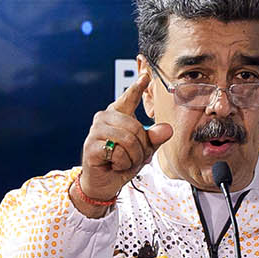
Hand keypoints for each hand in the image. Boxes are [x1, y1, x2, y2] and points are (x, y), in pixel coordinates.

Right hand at [72, 69, 172, 215]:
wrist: (104, 183)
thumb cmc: (122, 163)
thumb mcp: (143, 150)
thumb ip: (154, 138)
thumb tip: (167, 129)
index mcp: (118, 115)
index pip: (129, 98)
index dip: (137, 87)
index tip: (146, 75)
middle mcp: (104, 118)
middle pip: (135, 127)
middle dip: (141, 148)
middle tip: (135, 158)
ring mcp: (96, 131)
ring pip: (128, 140)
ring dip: (133, 157)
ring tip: (125, 162)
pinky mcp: (91, 146)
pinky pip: (118, 153)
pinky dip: (122, 163)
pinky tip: (114, 165)